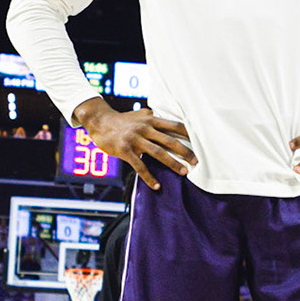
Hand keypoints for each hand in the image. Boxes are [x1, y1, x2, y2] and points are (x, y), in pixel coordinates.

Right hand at [74, 98, 194, 191]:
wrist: (100, 121)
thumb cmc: (121, 120)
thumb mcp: (139, 114)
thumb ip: (152, 117)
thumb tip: (164, 117)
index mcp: (150, 119)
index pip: (174, 125)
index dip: (188, 133)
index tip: (200, 141)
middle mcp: (145, 128)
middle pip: (169, 140)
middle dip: (185, 151)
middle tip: (197, 161)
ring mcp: (135, 139)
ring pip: (158, 153)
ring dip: (173, 163)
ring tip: (184, 172)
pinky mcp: (125, 150)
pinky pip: (140, 166)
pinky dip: (149, 177)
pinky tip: (157, 186)